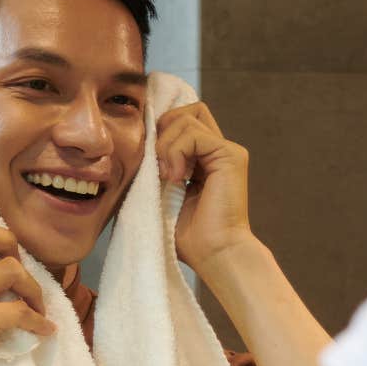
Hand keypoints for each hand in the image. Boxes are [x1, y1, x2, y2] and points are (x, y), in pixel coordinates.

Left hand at [156, 101, 255, 270]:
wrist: (213, 254)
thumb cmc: (187, 235)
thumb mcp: (160, 193)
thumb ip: (154, 165)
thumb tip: (135, 141)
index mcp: (202, 158)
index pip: (178, 120)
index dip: (159, 131)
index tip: (149, 161)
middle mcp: (217, 150)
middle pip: (182, 111)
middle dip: (161, 133)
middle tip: (157, 168)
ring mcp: (226, 150)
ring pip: (184, 118)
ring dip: (166, 146)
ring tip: (167, 177)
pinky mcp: (231, 155)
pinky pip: (194, 133)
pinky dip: (176, 152)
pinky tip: (176, 178)